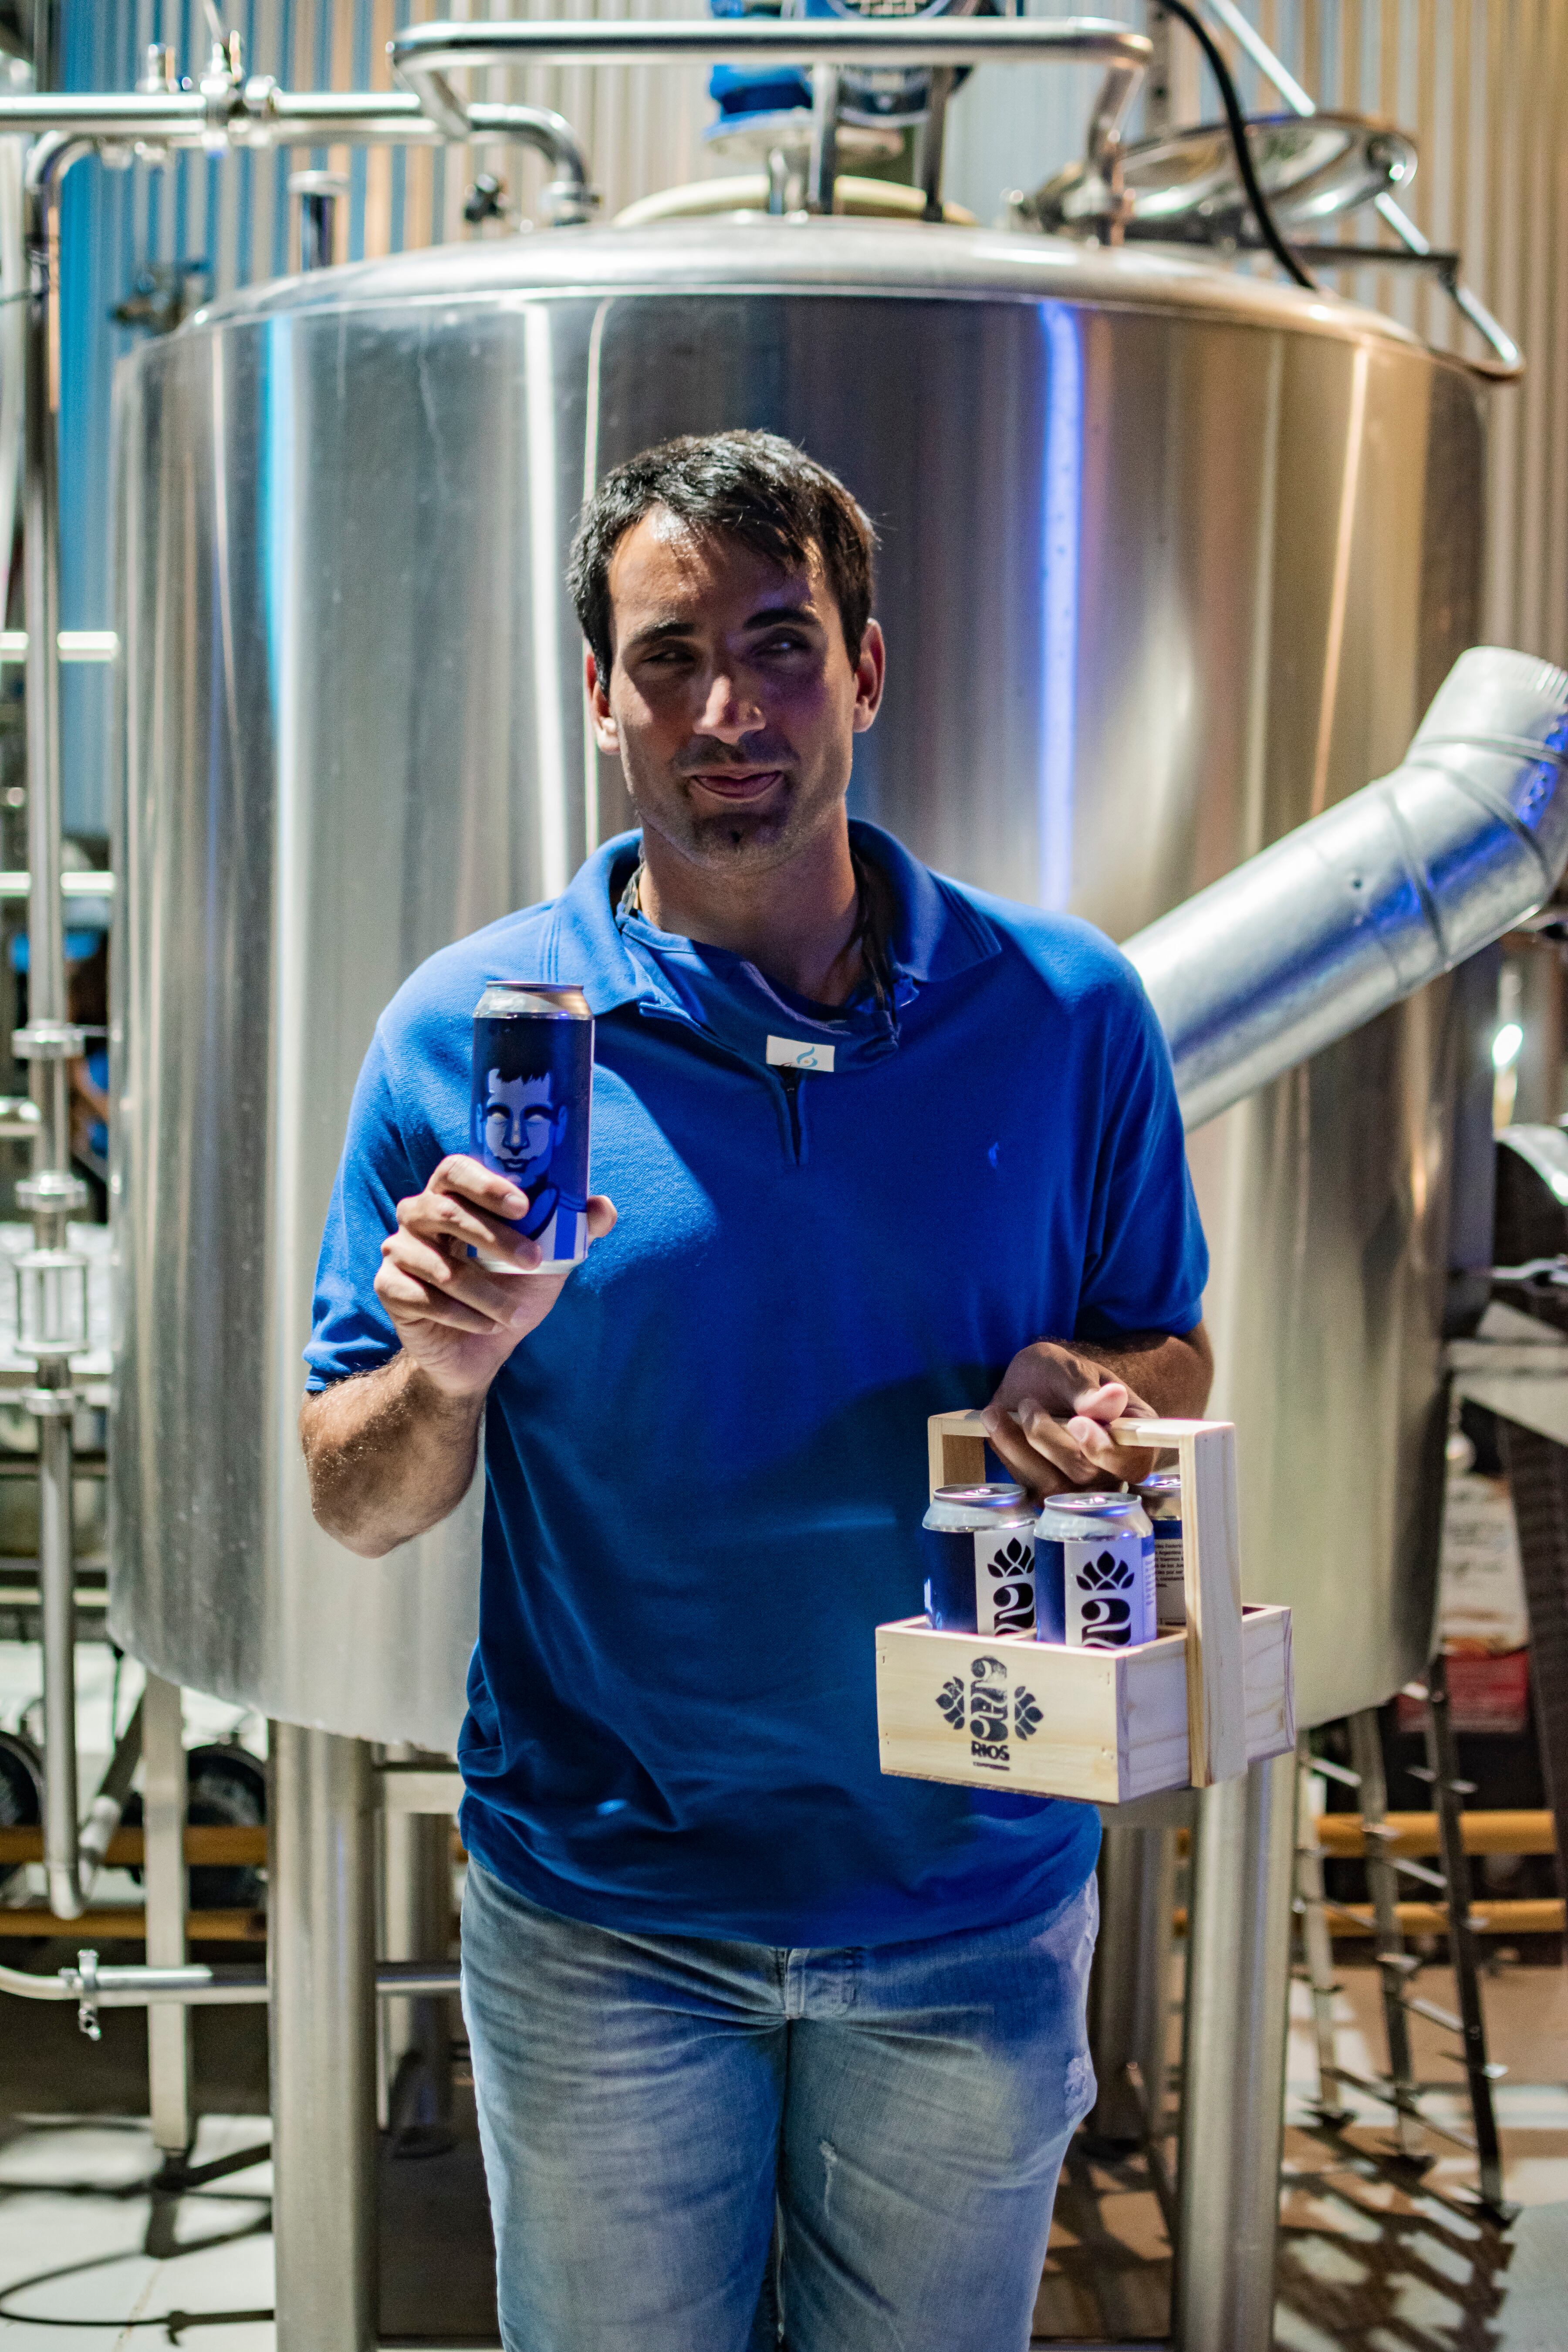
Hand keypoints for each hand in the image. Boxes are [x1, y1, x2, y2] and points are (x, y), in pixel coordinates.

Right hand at [374, 1154, 616, 1400]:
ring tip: (512, 1313)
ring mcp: (398, 1251)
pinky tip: (484, 1326)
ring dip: (484, 1292)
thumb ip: (574, 1230)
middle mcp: (418, 1216)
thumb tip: (603, 1208)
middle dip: (492, 1237)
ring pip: (437, 1264)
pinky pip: (423, 1297)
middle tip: (531, 1260)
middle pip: (442, 1209)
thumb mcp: (549, 1261)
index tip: (523, 1205)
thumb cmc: (512, 1291)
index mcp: (454, 1197)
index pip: (455, 1169)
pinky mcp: (389, 1288)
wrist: (480, 1351)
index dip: (486, 1183)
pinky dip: (462, 1315)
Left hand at [980, 1340, 1159, 1497]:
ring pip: (1054, 1487)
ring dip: (1024, 1446)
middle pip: (1087, 1476)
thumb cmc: (1059, 1373)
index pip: (1134, 1464)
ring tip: (1016, 1407)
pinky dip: (1008, 1451)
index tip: (1077, 1423)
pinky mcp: (1045, 1490)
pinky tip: (996, 1419)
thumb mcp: (1071, 1368)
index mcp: (1133, 1436)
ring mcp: (1078, 1486)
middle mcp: (1111, 1469)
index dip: (1107, 1452)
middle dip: (1051, 1440)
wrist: (1031, 1383)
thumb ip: (1088, 1389)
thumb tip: (1113, 1399)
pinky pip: (1027, 1485)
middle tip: (1030, 1403)